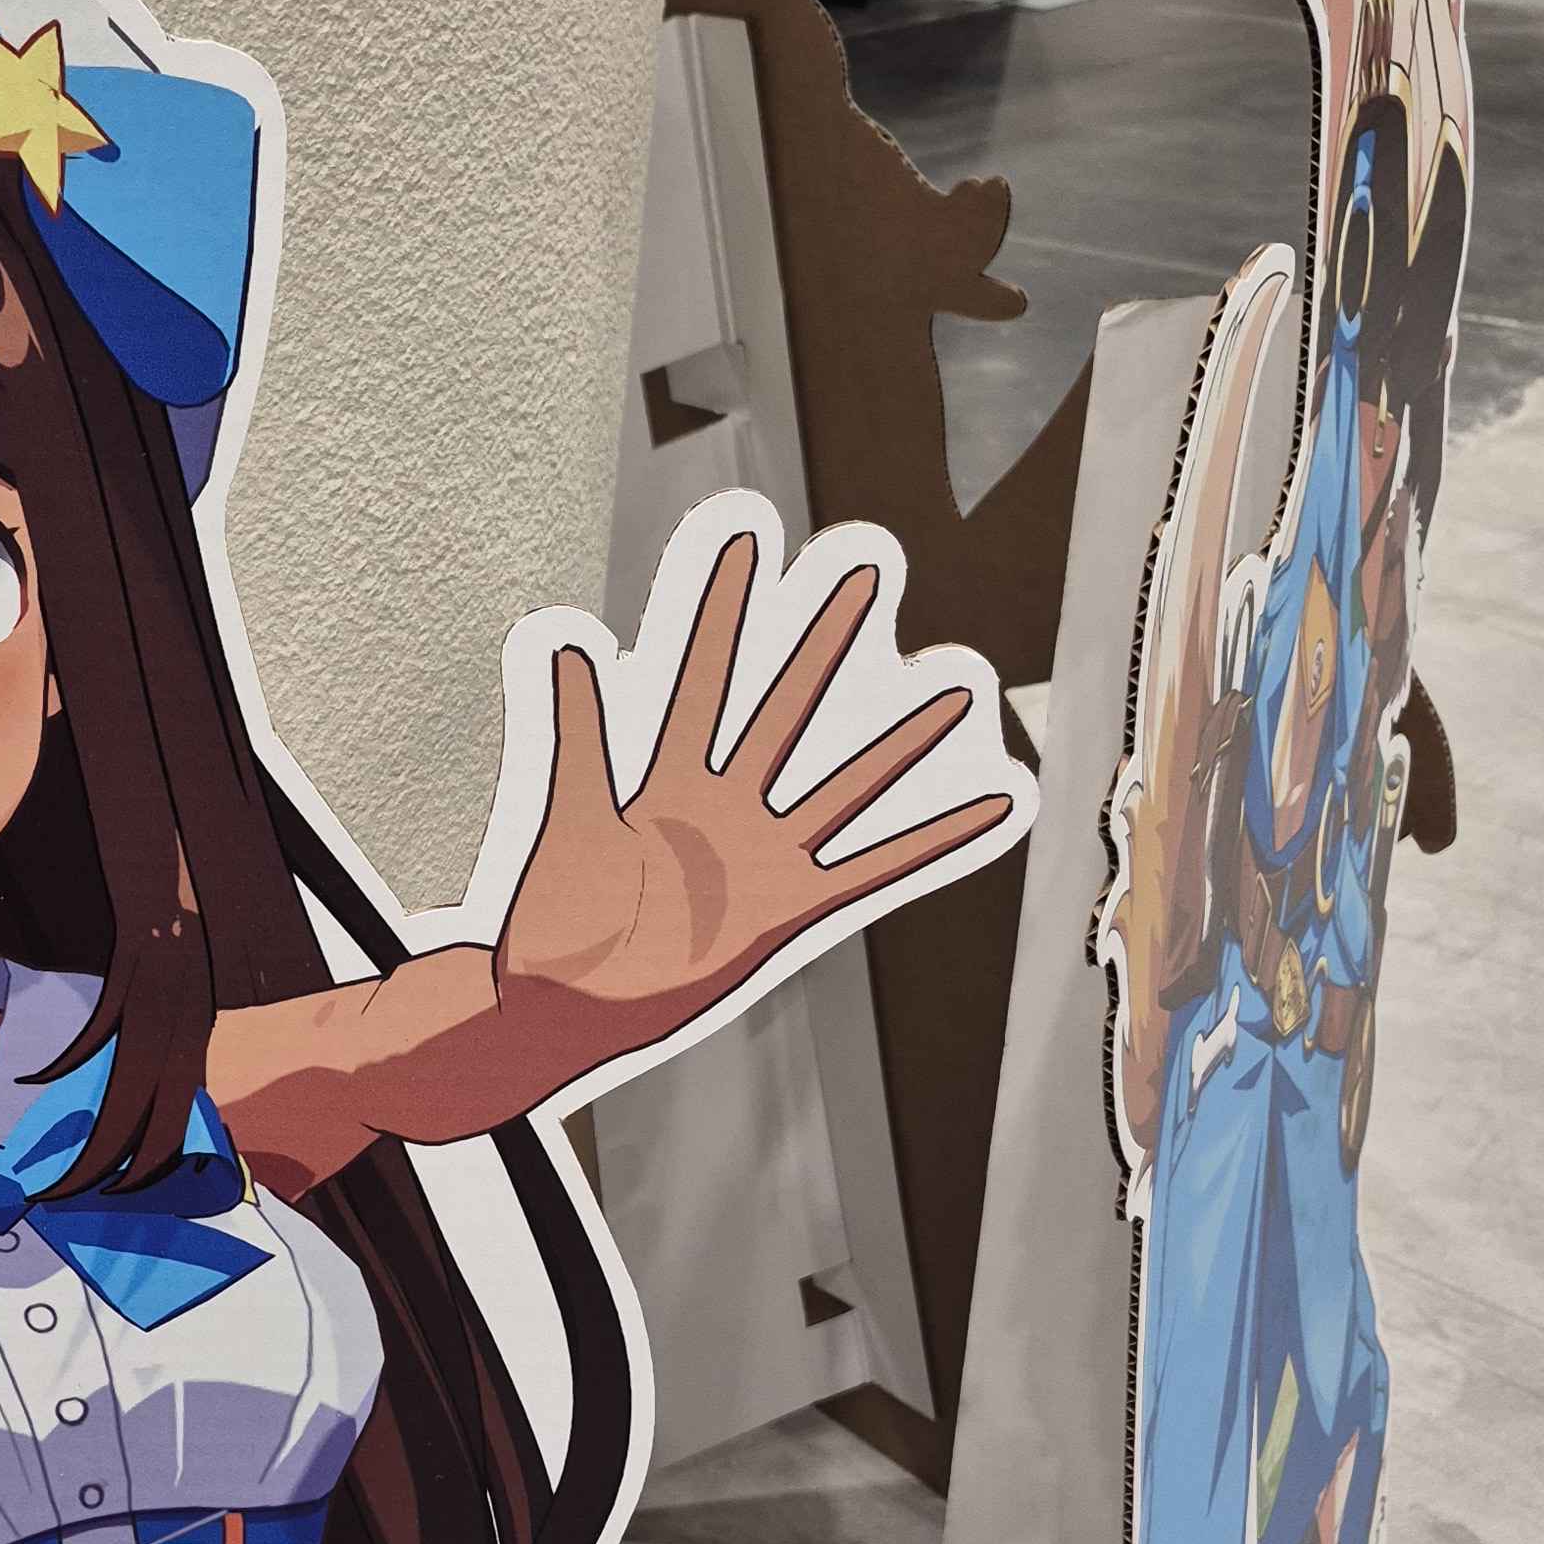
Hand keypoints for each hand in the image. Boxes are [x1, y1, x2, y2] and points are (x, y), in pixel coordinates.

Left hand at [494, 528, 1012, 1068]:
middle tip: (865, 564)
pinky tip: (990, 805)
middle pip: (784, 705)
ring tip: (956, 677)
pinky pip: (874, 872)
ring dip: (898, 737)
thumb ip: (572, 727)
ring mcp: (761, 857)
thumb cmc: (554, 923)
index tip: (751, 532)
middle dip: (823, 638)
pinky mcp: (789, 913)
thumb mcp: (564, 814)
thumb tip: (562, 633)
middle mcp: (722, 806)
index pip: (700, 671)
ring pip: (843, 781)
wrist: (565, 1011)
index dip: (722, 604)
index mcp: (662, 776)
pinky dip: (933, 841)